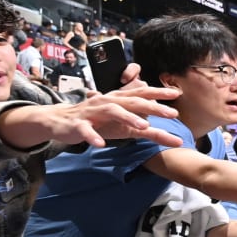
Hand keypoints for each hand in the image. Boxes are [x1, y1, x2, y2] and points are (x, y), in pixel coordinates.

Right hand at [5, 86, 182, 149]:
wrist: (59, 121)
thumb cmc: (95, 120)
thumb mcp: (120, 123)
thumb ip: (141, 123)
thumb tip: (163, 124)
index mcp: (118, 100)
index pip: (141, 94)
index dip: (159, 92)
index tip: (177, 93)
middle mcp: (107, 102)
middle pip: (132, 101)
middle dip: (153, 106)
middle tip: (172, 113)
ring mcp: (92, 112)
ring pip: (112, 111)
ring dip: (128, 118)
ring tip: (143, 126)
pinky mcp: (78, 125)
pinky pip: (86, 130)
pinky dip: (93, 137)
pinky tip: (101, 144)